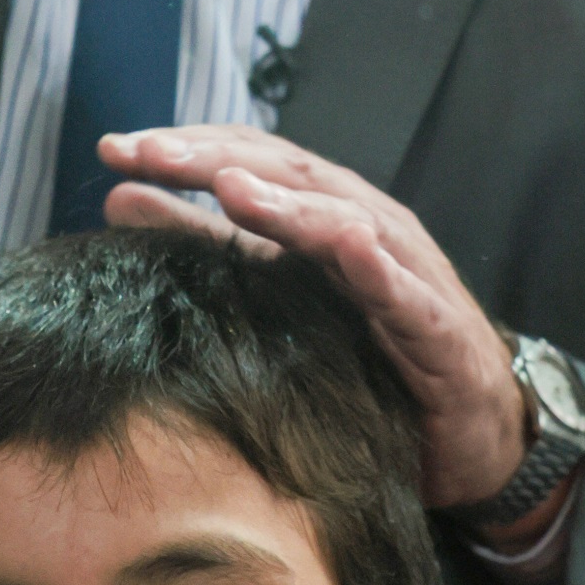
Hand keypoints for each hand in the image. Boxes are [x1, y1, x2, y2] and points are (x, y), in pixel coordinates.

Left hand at [100, 127, 529, 509]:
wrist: (471, 434)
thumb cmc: (370, 357)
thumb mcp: (273, 291)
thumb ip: (203, 243)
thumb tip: (119, 196)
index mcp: (317, 213)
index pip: (247, 160)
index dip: (183, 149)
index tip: (113, 149)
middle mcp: (362, 225)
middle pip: (288, 174)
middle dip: (218, 161)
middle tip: (152, 153)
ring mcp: (405, 272)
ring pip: (345, 220)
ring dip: (290, 202)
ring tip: (234, 187)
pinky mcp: (439, 328)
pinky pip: (406, 294)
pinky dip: (378, 266)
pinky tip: (348, 246)